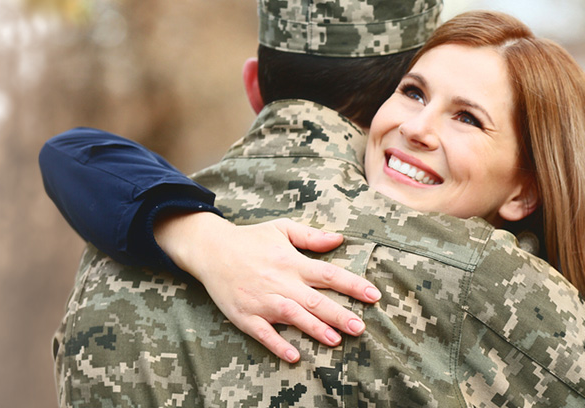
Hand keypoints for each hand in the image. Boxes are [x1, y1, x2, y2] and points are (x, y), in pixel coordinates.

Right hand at [155, 212, 381, 362]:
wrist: (210, 250)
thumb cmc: (249, 239)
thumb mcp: (281, 229)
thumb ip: (311, 236)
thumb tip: (339, 239)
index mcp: (292, 262)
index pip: (329, 274)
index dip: (352, 285)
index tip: (373, 296)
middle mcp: (280, 282)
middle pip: (315, 300)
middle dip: (339, 314)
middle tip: (360, 328)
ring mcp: (262, 300)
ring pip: (292, 316)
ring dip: (314, 329)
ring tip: (335, 341)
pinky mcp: (245, 314)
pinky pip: (263, 332)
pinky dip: (277, 344)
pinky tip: (293, 356)